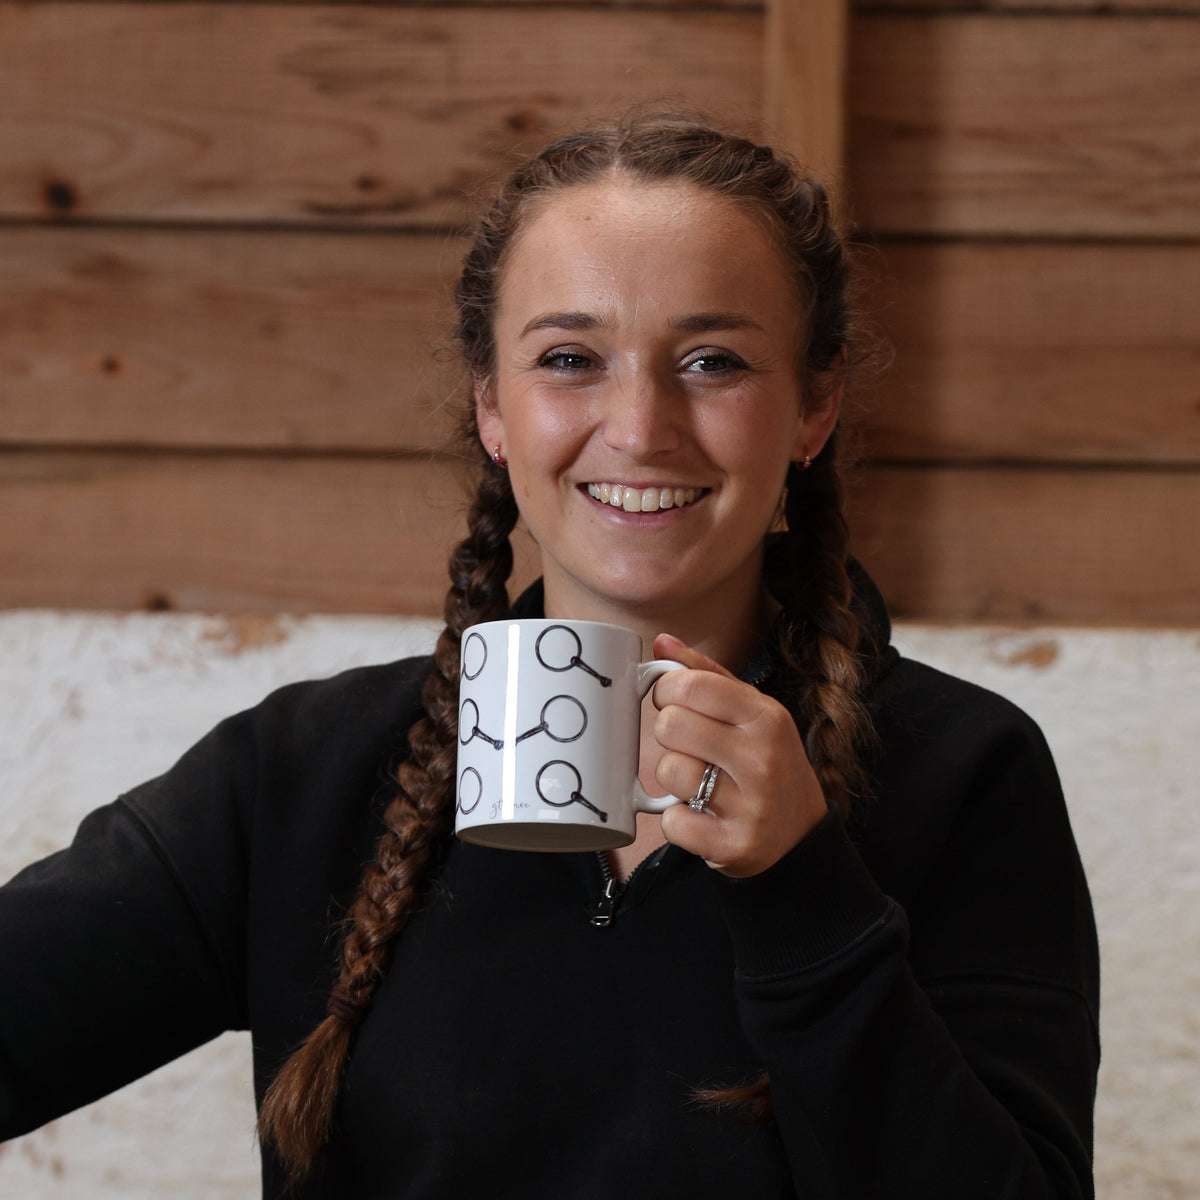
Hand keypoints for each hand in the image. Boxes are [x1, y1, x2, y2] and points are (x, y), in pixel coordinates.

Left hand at [651, 634, 827, 877]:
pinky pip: (670, 821)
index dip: (666, 691)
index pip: (690, 685)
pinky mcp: (732, 846)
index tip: (674, 703)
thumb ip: (706, 675)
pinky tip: (702, 816)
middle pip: (670, 725)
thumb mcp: (752, 713)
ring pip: (667, 772)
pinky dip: (677, 820)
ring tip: (700, 783)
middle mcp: (762, 758)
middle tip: (689, 746)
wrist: (802, 839)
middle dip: (669, 735)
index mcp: (767, 717)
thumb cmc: (768, 765)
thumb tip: (662, 641)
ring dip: (673, 779)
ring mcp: (750, 805)